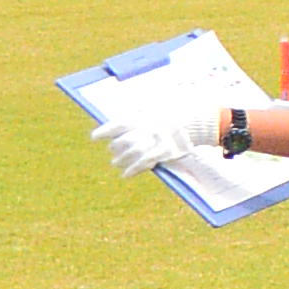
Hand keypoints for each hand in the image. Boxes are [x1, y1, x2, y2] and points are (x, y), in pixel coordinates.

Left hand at [93, 76, 217, 178]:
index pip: (119, 123)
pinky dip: (134, 169)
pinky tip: (126, 175)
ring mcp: (156, 138)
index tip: (94, 138)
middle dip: (116, 148)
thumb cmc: (167, 119)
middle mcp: (148, 126)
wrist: (194, 121)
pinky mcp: (165, 151)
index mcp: (143, 116)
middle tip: (114, 153)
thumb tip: (110, 133)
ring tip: (116, 163)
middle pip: (123, 140)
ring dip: (121, 160)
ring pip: (132, 152)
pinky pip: (145, 161)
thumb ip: (133, 123)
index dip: (105, 130)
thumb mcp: (150, 114)